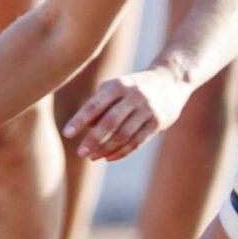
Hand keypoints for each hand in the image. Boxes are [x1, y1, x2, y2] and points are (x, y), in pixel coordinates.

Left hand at [61, 66, 190, 160]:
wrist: (171, 81)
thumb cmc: (134, 86)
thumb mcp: (116, 87)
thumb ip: (100, 104)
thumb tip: (86, 126)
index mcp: (118, 85)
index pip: (95, 105)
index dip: (79, 120)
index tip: (67, 134)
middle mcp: (133, 96)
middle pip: (109, 122)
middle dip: (93, 139)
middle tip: (79, 153)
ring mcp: (147, 110)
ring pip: (123, 134)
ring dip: (106, 149)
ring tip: (92, 157)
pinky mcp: (157, 122)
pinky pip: (137, 141)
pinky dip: (121, 151)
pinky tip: (109, 158)